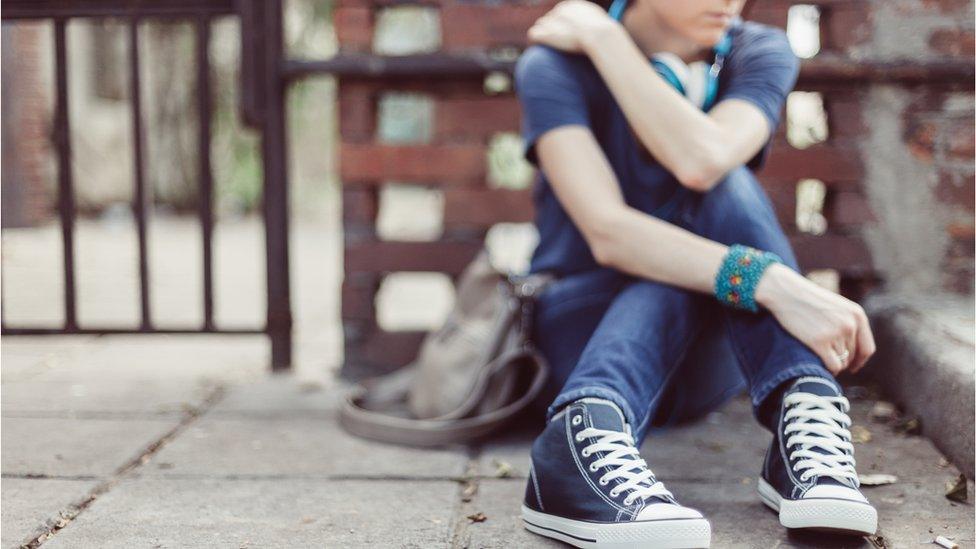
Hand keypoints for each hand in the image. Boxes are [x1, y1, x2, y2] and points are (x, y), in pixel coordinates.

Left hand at [527, 0, 620, 53]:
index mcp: (572, 5)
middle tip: (556, 41)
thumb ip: (597, 23)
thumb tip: (606, 29)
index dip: (562, 24)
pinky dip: (535, 40)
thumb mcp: (603, 22)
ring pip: (541, 25)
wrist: (599, 34)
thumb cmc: (604, 32)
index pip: (561, 13)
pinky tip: (539, 46)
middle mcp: (560, 10)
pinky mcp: (546, 33)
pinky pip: (533, 34)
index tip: (566, 35)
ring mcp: (552, 21)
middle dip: (551, 29)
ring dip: (543, 34)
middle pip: (550, 19)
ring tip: (546, 44)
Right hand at [756, 264, 875, 374]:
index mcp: (857, 315)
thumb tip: (852, 350)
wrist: (786, 292)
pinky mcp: (819, 342)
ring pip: (842, 362)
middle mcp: (850, 325)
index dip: (860, 361)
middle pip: (853, 356)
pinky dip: (829, 370)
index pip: (867, 348)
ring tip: (821, 358)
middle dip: (842, 360)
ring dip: (833, 364)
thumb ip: (848, 323)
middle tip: (828, 359)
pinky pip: (833, 366)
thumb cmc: (808, 300)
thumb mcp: (836, 307)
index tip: (853, 367)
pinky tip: (821, 366)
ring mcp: (835, 334)